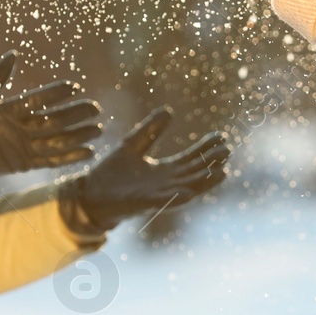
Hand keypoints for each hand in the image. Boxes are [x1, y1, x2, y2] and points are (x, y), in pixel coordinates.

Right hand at [0, 52, 102, 190]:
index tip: (75, 87)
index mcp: (5, 112)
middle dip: (78, 114)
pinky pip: (53, 161)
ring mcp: (22, 150)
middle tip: (96, 108)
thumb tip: (13, 54)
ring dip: (80, 135)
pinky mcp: (24, 165)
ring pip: (58, 142)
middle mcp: (16, 132)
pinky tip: (90, 152)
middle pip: (54, 121)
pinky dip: (72, 157)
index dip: (58, 93)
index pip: (37, 100)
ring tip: (99, 128)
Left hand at [56, 108, 230, 235]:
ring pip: (187, 188)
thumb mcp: (132, 145)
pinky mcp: (142, 204)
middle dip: (211, 163)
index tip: (221, 136)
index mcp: (165, 171)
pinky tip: (187, 192)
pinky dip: (175, 198)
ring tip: (221, 172)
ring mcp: (156, 195)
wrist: (89, 194)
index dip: (206, 148)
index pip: (191, 159)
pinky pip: (161, 202)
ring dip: (203, 182)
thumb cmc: (111, 173)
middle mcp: (166, 184)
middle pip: (194, 172)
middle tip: (227, 150)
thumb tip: (169, 110)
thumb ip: (150, 131)